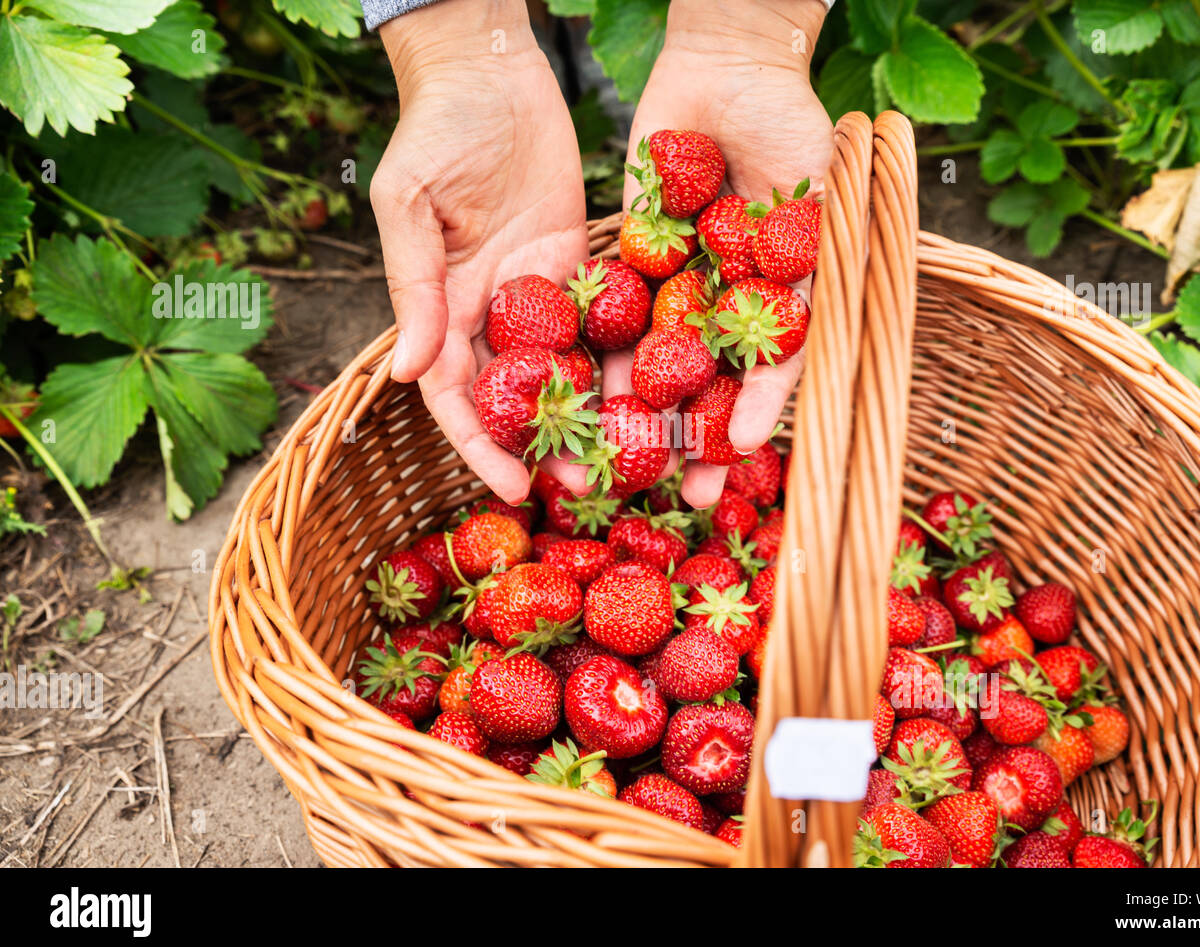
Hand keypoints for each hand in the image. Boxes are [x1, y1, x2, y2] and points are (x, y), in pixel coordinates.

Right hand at [371, 0, 589, 504]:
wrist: (492, 68)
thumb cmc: (435, 129)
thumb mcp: (411, 207)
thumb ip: (414, 289)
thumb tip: (401, 374)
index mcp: (445, 305)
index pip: (457, 393)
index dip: (481, 444)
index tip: (510, 486)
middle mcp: (495, 310)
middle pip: (520, 396)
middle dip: (546, 445)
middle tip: (586, 486)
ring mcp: (543, 291)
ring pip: (568, 369)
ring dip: (594, 415)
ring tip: (631, 458)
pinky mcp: (586, 263)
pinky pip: (607, 320)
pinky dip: (627, 358)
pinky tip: (658, 393)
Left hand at [609, 0, 833, 506]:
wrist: (728, 64)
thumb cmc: (794, 128)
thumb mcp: (822, 207)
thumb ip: (815, 278)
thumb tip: (803, 359)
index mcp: (780, 299)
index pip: (770, 374)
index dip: (756, 416)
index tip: (743, 456)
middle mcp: (730, 302)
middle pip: (713, 384)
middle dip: (701, 438)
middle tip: (691, 492)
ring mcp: (681, 285)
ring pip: (661, 364)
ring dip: (648, 417)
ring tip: (630, 467)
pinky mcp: (633, 259)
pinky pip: (615, 316)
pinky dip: (602, 356)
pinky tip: (589, 399)